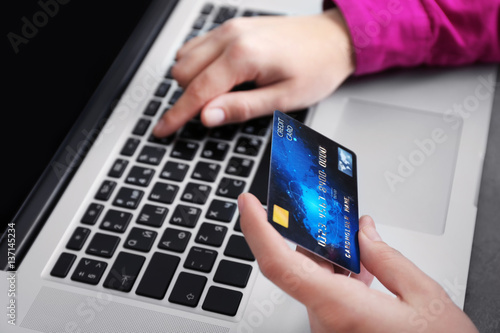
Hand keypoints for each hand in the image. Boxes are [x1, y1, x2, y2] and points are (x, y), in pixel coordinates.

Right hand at [153, 8, 353, 136]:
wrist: (334, 39)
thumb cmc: (316, 68)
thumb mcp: (283, 99)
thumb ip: (241, 108)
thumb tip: (207, 116)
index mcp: (243, 56)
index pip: (197, 91)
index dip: (177, 115)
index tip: (162, 129)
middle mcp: (231, 36)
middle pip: (183, 72)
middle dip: (187, 98)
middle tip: (206, 116)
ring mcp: (231, 27)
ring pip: (186, 56)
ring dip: (191, 80)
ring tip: (219, 96)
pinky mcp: (234, 26)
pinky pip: (199, 45)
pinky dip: (198, 64)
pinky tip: (220, 77)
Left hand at [237, 193, 477, 332]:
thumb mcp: (424, 298)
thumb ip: (388, 260)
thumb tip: (365, 233)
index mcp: (341, 309)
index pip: (280, 264)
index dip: (258, 230)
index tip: (249, 203)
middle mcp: (326, 323)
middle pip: (299, 267)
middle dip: (312, 238)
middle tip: (329, 214)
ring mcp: (328, 331)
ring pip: (313, 282)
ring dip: (330, 259)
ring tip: (358, 243)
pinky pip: (325, 298)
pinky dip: (337, 278)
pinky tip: (361, 271)